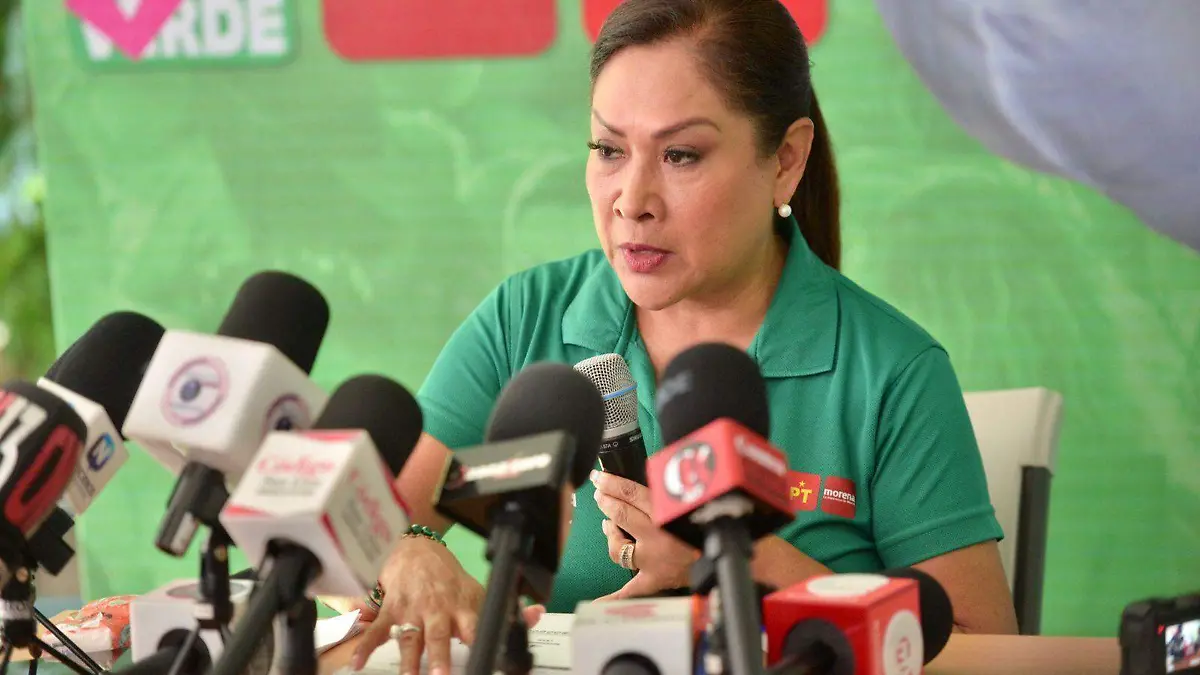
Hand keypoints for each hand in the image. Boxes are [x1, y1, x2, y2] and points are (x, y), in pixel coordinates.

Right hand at [351, 535, 544, 673]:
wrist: (417, 547)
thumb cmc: (448, 578)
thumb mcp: (478, 591)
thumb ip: (506, 608)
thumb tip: (537, 614)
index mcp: (462, 607)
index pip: (475, 628)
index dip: (479, 644)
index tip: (484, 662)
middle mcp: (438, 609)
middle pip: (440, 636)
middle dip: (440, 657)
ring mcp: (412, 609)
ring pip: (410, 637)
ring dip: (409, 659)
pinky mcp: (391, 608)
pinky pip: (377, 630)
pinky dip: (366, 647)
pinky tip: (359, 664)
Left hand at [591, 470, 699, 599]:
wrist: (726, 556)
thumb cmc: (709, 526)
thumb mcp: (687, 505)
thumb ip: (665, 497)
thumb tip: (639, 487)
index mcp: (666, 514)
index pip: (632, 494)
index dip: (612, 484)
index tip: (600, 478)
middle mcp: (655, 537)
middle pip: (621, 516)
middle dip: (606, 503)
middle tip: (599, 495)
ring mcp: (651, 561)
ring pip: (618, 548)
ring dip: (609, 534)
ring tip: (607, 524)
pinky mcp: (653, 580)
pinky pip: (630, 590)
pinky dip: (614, 597)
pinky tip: (598, 600)